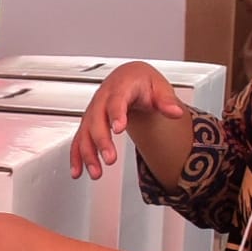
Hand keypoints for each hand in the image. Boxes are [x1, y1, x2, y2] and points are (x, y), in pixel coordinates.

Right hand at [69, 62, 186, 180]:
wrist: (129, 77)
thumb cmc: (142, 82)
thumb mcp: (159, 86)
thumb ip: (167, 101)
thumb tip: (175, 111)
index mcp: (120, 88)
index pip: (116, 101)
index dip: (116, 114)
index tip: (118, 128)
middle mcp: (102, 100)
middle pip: (96, 121)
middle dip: (101, 141)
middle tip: (111, 159)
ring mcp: (93, 112)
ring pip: (85, 133)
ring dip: (88, 154)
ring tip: (96, 173)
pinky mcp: (88, 123)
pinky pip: (79, 140)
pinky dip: (76, 157)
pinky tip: (77, 171)